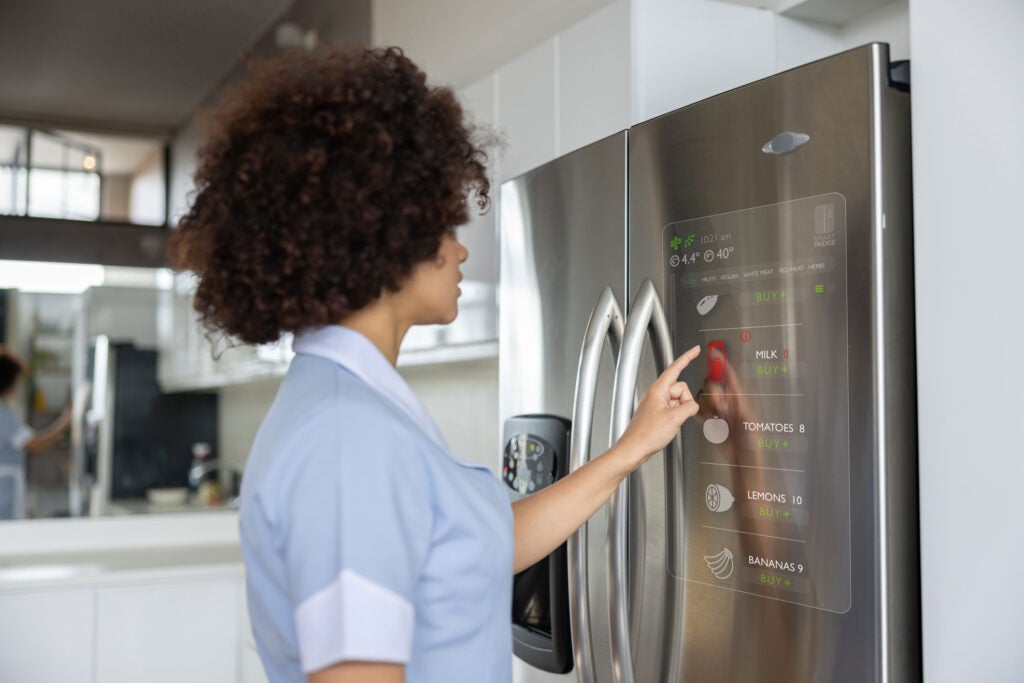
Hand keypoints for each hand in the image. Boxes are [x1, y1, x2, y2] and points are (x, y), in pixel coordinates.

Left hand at [615, 345, 701, 466]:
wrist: (634, 449)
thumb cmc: (646, 435)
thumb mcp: (675, 419)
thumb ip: (689, 407)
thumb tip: (693, 405)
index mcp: (658, 390)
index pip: (675, 368)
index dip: (687, 358)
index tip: (695, 350)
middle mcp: (656, 394)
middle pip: (680, 388)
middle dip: (685, 401)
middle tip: (678, 415)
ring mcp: (656, 404)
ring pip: (679, 400)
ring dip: (680, 411)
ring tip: (670, 423)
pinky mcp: (657, 413)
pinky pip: (674, 409)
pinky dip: (676, 416)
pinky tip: (669, 427)